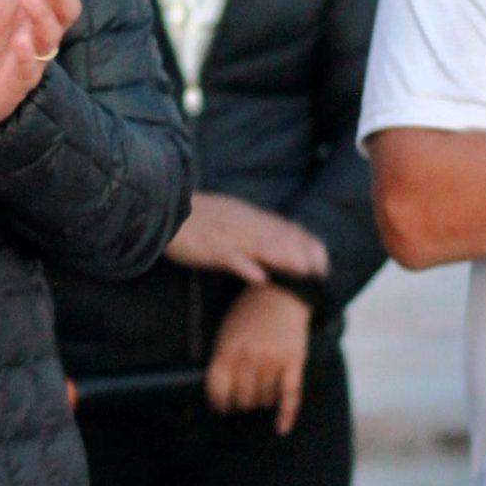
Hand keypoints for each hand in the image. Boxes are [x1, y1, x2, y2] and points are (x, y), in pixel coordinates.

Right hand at [165, 191, 329, 285]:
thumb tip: (267, 244)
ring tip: (304, 272)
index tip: (323, 257)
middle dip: (303, 253)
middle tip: (323, 270)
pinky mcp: (210, 247)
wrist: (161, 206)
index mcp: (247, 215)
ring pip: (262, 246)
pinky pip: (230, 257)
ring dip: (285, 258)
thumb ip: (248, 226)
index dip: (305, 242)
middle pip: (279, 237)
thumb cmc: (192, 216)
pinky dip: (246, 267)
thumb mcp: (226, 216)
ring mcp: (228, 235)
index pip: (283, 227)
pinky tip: (260, 279)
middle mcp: (243, 223)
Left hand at [205, 283, 312, 434]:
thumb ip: (222, 357)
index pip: (217, 389)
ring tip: (260, 394)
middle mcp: (249, 358)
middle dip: (241, 403)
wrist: (281, 292)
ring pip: (263, 399)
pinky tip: (281, 429)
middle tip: (243, 400)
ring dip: (261, 402)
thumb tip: (218, 390)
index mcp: (228, 349)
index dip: (217, 403)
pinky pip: (290, 396)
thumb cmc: (249, 312)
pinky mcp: (294, 362)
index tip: (220, 407)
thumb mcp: (227, 330)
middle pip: (242, 398)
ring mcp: (272, 361)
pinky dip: (286, 415)